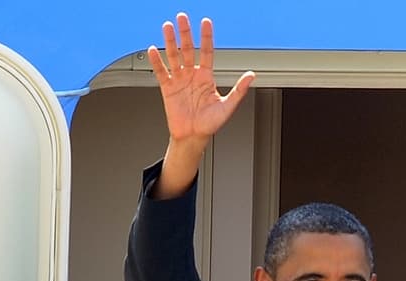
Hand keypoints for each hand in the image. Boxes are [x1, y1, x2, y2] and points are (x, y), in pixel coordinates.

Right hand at [148, 13, 253, 146]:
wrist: (193, 137)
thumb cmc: (210, 124)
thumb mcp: (228, 107)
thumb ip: (239, 90)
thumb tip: (252, 76)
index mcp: (206, 77)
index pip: (207, 52)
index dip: (206, 37)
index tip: (205, 22)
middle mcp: (192, 75)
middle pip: (188, 49)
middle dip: (185, 33)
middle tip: (182, 18)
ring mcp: (179, 81)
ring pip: (174, 57)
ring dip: (170, 42)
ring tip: (167, 27)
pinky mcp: (168, 89)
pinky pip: (161, 72)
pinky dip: (157, 62)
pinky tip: (153, 50)